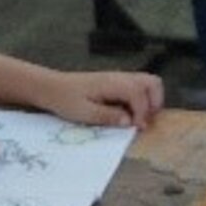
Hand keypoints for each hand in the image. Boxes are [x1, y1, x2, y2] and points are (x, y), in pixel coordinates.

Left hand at [40, 71, 163, 129]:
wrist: (52, 87)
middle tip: (141, 122)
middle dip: (153, 104)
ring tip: (137, 119)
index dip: (142, 112)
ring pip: (148, 83)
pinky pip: (138, 87)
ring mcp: (120, 78)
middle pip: (152, 83)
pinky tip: (127, 113)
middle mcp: (120, 77)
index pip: (139, 93)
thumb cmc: (65, 99)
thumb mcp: (84, 113)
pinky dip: (141, 100)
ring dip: (149, 102)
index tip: (136, 127)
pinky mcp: (117, 83)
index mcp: (112, 83)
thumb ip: (108, 116)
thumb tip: (128, 122)